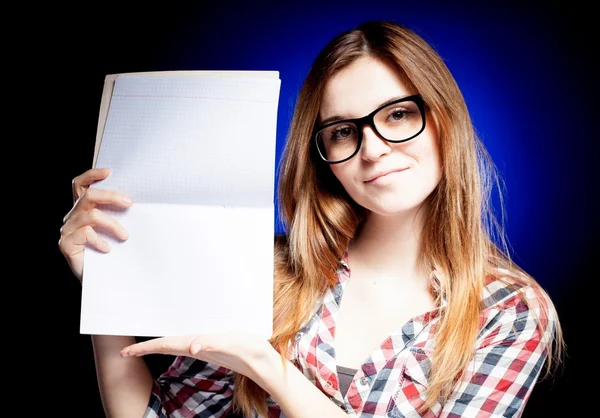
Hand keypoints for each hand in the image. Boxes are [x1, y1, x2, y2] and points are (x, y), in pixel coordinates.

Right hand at [58, 167, 132, 281]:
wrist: (100, 280)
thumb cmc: (111, 253)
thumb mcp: (115, 229)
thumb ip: (118, 215)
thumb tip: (138, 202)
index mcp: (83, 209)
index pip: (81, 184)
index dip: (92, 175)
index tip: (109, 171)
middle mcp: (73, 216)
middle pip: (89, 196)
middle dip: (111, 196)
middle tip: (129, 203)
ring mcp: (68, 230)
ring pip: (91, 215)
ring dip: (112, 224)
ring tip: (125, 236)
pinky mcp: (66, 244)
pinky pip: (85, 234)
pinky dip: (100, 240)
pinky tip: (108, 249)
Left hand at [120, 333, 278, 383]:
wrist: (263, 363)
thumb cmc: (249, 351)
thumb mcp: (230, 344)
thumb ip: (211, 344)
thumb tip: (192, 346)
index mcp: (197, 344)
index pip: (165, 345)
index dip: (145, 348)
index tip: (127, 352)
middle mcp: (198, 347)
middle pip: (166, 346)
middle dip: (146, 348)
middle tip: (127, 352)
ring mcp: (204, 348)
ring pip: (176, 345)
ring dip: (159, 345)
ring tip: (145, 346)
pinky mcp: (213, 346)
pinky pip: (190, 343)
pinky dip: (177, 343)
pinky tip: (177, 343)